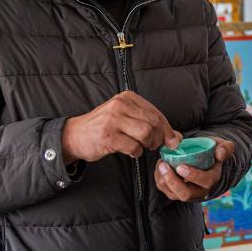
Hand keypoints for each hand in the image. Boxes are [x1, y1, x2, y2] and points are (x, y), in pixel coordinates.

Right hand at [61, 91, 180, 162]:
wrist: (75, 135)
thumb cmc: (104, 126)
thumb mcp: (125, 117)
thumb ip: (149, 123)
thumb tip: (176, 137)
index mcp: (127, 97)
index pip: (156, 113)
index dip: (168, 129)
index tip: (173, 140)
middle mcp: (120, 105)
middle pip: (153, 123)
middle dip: (160, 138)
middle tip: (156, 145)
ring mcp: (113, 120)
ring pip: (146, 133)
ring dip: (149, 144)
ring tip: (143, 147)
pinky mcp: (108, 136)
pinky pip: (133, 147)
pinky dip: (136, 152)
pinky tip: (132, 152)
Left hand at [154, 139, 233, 201]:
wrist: (204, 157)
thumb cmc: (212, 151)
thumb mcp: (222, 146)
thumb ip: (225, 148)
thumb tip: (219, 154)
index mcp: (212, 178)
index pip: (205, 182)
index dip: (192, 176)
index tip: (180, 166)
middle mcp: (200, 190)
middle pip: (186, 194)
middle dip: (173, 182)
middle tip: (164, 166)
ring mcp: (187, 192)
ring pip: (173, 194)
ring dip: (163, 180)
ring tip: (161, 163)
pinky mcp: (176, 192)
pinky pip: (166, 190)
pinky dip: (160, 179)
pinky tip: (160, 166)